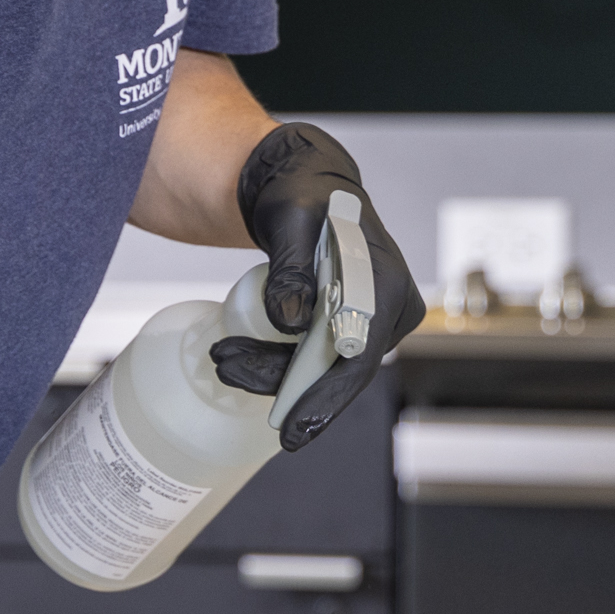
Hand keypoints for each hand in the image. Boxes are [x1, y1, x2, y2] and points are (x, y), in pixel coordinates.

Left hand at [212, 123, 426, 450]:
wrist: (309, 185)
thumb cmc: (305, 194)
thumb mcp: (292, 219)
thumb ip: (291, 267)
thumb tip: (289, 322)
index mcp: (385, 285)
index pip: (358, 356)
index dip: (326, 397)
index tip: (293, 428)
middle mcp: (389, 309)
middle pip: (338, 369)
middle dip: (282, 382)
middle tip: (227, 369)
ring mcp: (373, 320)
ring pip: (324, 367)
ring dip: (273, 372)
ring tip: (224, 359)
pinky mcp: (352, 324)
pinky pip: (318, 356)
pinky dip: (280, 362)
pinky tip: (242, 357)